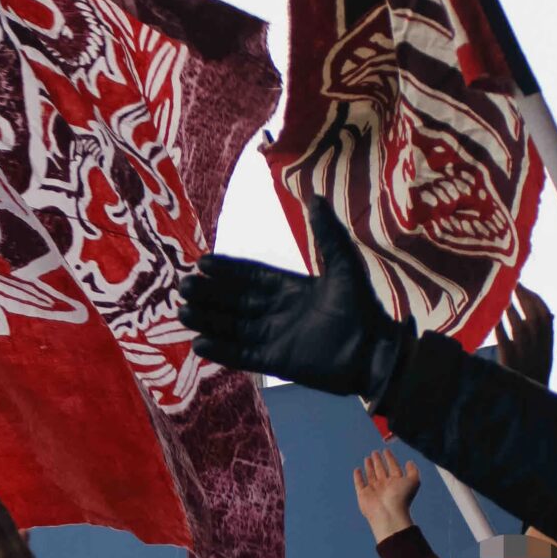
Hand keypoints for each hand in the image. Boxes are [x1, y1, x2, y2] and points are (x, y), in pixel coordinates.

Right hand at [179, 198, 408, 401]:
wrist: (374, 352)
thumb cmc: (361, 308)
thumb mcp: (344, 264)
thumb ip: (327, 233)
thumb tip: (315, 196)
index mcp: (290, 288)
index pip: (251, 276)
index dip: (227, 270)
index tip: (202, 262)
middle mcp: (278, 312)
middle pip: (235, 301)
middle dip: (209, 293)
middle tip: (183, 286)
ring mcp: (274, 338)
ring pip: (232, 326)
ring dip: (208, 319)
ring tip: (183, 312)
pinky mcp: (275, 361)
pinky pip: (242, 355)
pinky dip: (221, 350)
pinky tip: (199, 344)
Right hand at [351, 449, 419, 542]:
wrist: (388, 514)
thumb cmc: (401, 498)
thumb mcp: (413, 481)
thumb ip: (413, 471)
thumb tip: (409, 462)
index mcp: (396, 483)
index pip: (393, 467)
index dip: (390, 458)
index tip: (386, 450)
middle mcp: (385, 486)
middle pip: (381, 470)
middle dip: (378, 461)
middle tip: (375, 452)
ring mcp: (374, 490)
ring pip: (371, 475)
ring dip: (369, 466)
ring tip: (368, 457)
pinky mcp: (363, 494)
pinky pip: (359, 483)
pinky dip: (358, 477)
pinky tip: (357, 470)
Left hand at [494, 286, 552, 386]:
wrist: (528, 400)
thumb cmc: (534, 376)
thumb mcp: (544, 356)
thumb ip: (544, 336)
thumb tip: (548, 313)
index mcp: (548, 344)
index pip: (546, 316)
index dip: (536, 299)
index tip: (526, 288)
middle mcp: (538, 347)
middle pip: (533, 317)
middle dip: (523, 298)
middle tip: (511, 284)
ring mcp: (524, 354)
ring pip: (519, 326)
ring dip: (510, 309)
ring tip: (501, 297)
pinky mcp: (509, 361)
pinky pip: (503, 339)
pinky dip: (498, 325)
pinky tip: (491, 315)